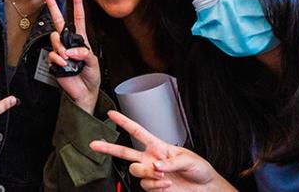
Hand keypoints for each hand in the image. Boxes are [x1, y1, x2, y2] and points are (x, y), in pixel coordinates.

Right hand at [44, 0, 100, 113]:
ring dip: (63, 50)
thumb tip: (70, 50)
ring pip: (55, 39)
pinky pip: (54, 55)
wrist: (83, 93)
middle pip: (59, 21)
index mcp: (80, 40)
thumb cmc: (91, 77)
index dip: (77, 4)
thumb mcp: (93, 62)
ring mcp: (61, 51)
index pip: (78, 18)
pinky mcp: (55, 61)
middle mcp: (69, 43)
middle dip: (53, 7)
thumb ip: (84, 53)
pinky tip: (65, 66)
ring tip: (70, 61)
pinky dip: (60, 60)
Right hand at [90, 111, 235, 191]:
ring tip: (163, 177)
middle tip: (94, 145)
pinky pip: (145, 186)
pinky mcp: (153, 187)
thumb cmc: (199, 169)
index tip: (111, 114)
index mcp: (158, 146)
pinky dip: (156, 186)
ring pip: (136, 171)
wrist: (204, 188)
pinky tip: (166, 184)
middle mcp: (151, 159)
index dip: (124, 122)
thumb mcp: (188, 159)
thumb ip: (170, 162)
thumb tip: (155, 166)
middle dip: (108, 148)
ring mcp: (151, 174)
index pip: (138, 131)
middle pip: (124, 152)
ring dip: (148, 174)